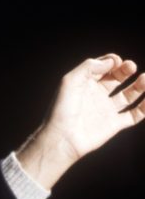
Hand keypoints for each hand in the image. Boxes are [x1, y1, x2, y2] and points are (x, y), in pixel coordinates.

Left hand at [18, 54, 143, 188]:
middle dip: (125, 70)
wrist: (63, 137)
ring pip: (128, 95)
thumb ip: (88, 67)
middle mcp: (96, 95)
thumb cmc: (62, 109)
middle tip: (130, 66)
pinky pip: (135, 115)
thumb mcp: (70, 81)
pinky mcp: (114, 124)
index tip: (116, 61)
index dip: (111, 62)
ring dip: (139, 86)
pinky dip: (144, 107)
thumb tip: (111, 61)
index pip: (102, 68)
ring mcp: (106, 110)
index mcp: (84, 85)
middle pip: (116, 79)